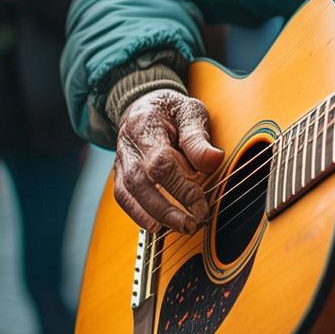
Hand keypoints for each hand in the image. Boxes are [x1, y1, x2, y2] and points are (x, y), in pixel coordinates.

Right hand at [115, 89, 223, 232]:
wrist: (145, 105)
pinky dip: (139, 215)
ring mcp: (120, 160)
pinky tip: (158, 226)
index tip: (202, 205)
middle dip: (166, 209)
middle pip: (140, 182)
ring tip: (179, 227)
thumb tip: (214, 160)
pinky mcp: (120, 174)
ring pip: (128, 193)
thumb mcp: (190, 112)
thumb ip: (199, 138)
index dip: (181, 187)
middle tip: (192, 224)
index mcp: (145, 125)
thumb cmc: (172, 110)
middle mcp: (127, 145)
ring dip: (153, 216)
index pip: (160, 163)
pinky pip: (124, 198)